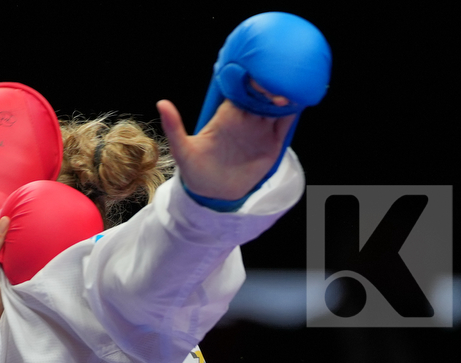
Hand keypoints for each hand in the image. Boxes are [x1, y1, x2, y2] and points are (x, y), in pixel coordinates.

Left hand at [156, 86, 294, 202]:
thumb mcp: (182, 149)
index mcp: (226, 115)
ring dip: (283, 95)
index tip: (255, 71)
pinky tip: (299, 100)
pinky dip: (293, 112)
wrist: (212, 195)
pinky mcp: (272, 144)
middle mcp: (246, 119)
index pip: (241, 90)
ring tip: (289, 87)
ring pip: (276, 106)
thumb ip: (174, 127)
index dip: (249, 79)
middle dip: (269, 83)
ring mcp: (260, 130)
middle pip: (262, 94)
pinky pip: (286, 123)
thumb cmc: (195, 170)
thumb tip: (161, 102)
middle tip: (276, 76)